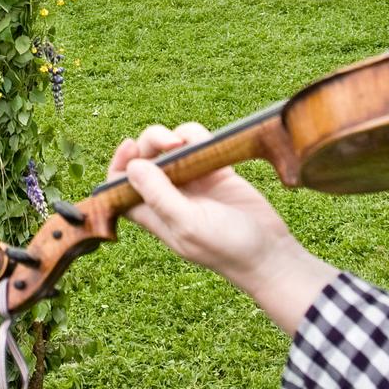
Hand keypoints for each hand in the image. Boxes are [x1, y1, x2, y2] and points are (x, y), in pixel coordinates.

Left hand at [111, 123, 336, 334]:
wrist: (270, 252)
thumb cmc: (227, 248)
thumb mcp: (188, 225)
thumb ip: (159, 196)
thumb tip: (132, 166)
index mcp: (153, 214)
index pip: (118, 187)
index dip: (119, 164)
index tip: (131, 149)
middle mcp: (168, 197)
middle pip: (143, 160)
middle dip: (149, 143)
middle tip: (170, 142)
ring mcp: (192, 183)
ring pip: (169, 148)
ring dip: (172, 136)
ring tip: (184, 141)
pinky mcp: (215, 172)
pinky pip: (198, 145)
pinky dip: (197, 136)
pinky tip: (205, 141)